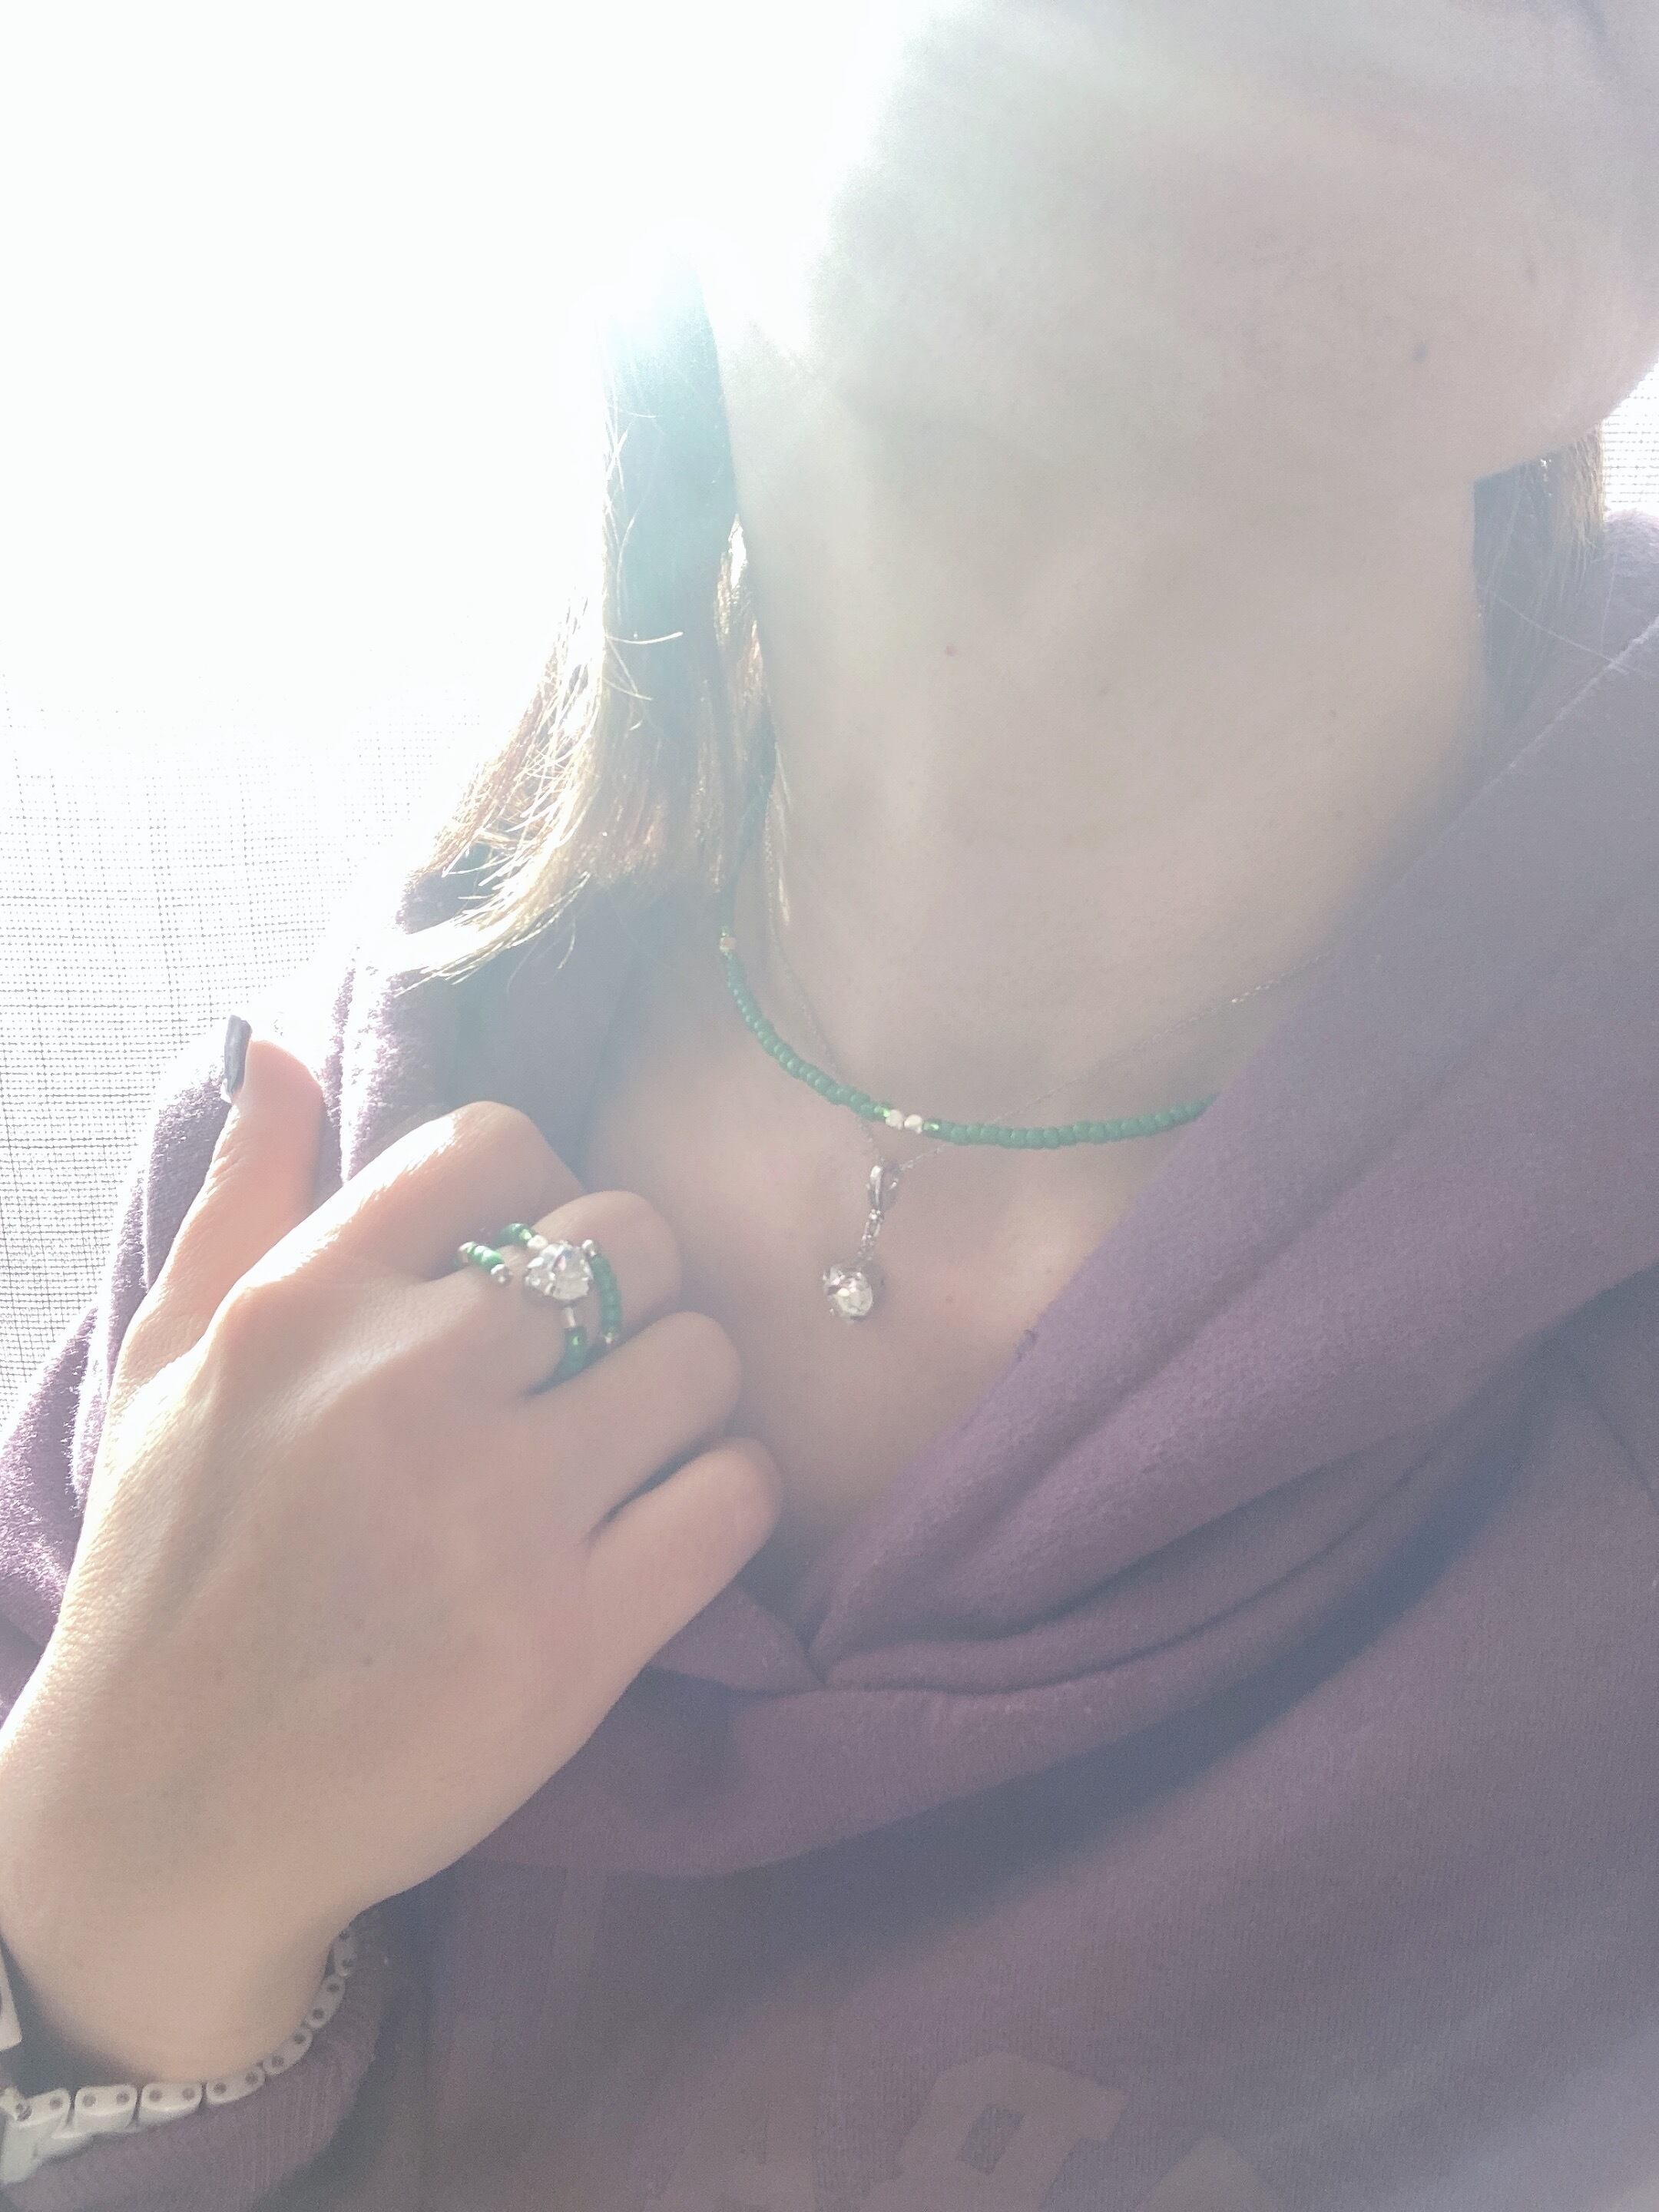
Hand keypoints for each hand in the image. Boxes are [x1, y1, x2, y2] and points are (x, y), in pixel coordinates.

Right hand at [0, 1035, 779, 2081]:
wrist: (166, 1817)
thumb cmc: (168, 1577)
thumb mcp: (163, 1367)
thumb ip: (238, 1197)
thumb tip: (282, 1043)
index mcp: (306, 1303)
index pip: (500, 1144)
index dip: (546, 1190)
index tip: (531, 1263)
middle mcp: (408, 1382)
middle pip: (634, 1238)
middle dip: (636, 1289)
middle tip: (599, 1363)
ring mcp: (498, 1511)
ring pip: (704, 1357)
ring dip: (691, 1395)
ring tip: (637, 1447)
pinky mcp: (573, 1638)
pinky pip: (739, 1494)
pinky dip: (732, 1497)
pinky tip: (676, 1525)